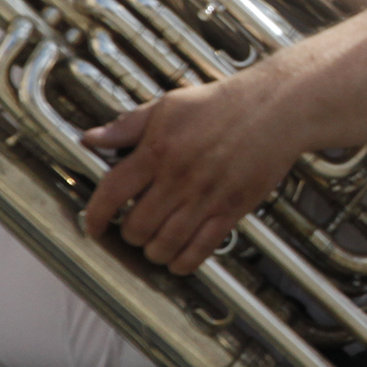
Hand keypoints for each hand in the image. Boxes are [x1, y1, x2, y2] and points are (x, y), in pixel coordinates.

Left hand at [79, 66, 303, 273]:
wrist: (276, 107)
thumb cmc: (222, 103)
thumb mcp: (169, 105)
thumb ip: (128, 125)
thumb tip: (90, 138)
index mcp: (157, 150)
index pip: (111, 193)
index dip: (95, 216)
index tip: (93, 226)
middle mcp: (178, 178)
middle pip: (136, 226)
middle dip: (128, 235)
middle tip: (132, 230)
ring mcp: (206, 196)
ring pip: (165, 244)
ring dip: (153, 251)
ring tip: (154, 244)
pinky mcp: (232, 209)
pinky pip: (200, 250)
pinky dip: (183, 262)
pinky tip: (179, 258)